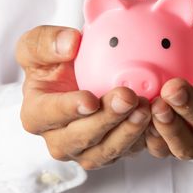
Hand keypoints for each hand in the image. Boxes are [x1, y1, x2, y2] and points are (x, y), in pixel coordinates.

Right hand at [16, 25, 150, 169]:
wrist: (79, 74)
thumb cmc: (54, 60)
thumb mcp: (40, 43)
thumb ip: (46, 41)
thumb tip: (69, 45)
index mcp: (36, 114)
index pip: (48, 115)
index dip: (68, 109)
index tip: (90, 99)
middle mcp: (58, 139)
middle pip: (80, 138)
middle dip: (106, 120)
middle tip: (127, 98)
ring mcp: (85, 150)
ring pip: (105, 151)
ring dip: (127, 132)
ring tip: (145, 108)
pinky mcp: (110, 152)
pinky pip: (127, 151)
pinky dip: (143, 138)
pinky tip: (157, 119)